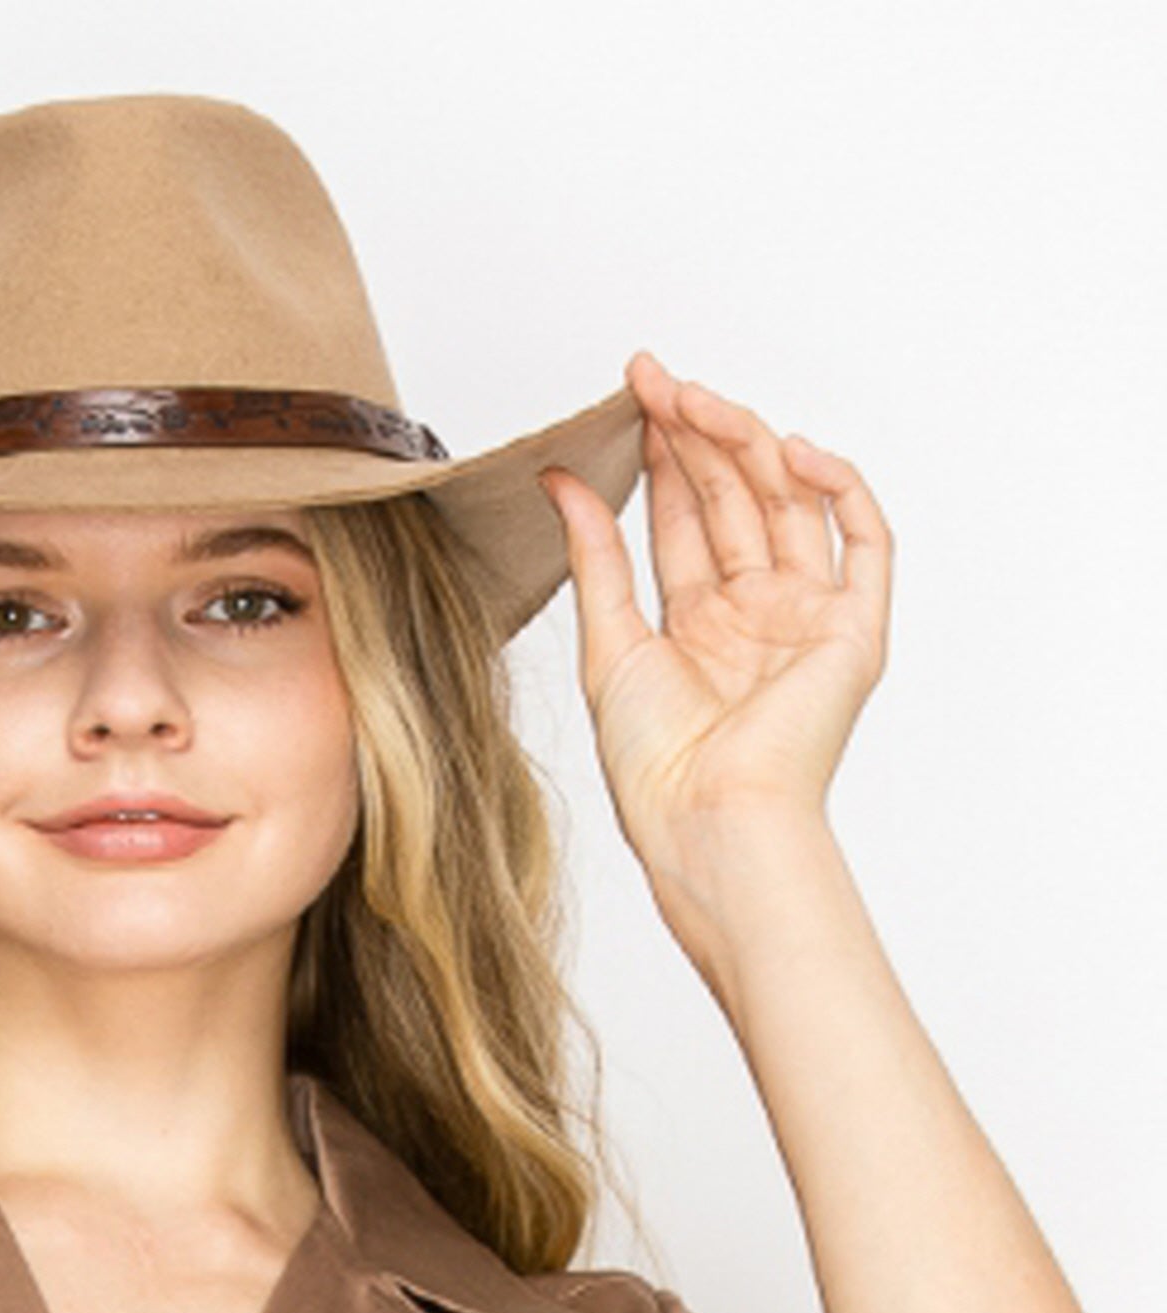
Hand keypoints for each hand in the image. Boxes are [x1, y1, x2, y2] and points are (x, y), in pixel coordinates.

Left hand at [538, 350, 892, 874]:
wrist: (705, 820)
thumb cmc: (654, 763)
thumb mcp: (608, 643)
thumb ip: (595, 556)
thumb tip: (559, 480)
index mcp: (697, 625)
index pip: (685, 518)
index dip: (660, 456)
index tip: (630, 397)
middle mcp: (756, 614)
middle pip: (735, 500)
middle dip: (696, 435)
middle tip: (655, 379)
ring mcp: (807, 618)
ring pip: (789, 504)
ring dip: (748, 444)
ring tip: (697, 400)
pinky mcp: (853, 632)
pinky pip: (865, 542)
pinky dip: (838, 489)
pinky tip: (789, 450)